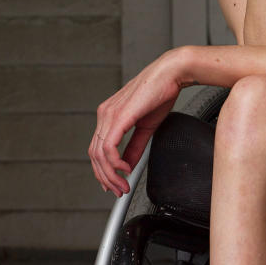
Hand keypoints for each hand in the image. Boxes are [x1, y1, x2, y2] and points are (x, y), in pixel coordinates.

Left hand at [88, 50, 192, 195]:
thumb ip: (135, 147)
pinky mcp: (118, 116)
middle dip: (105, 177)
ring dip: (110, 174)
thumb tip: (127, 164)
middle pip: (94, 155)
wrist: (171, 74)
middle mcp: (105, 114)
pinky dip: (115, 162)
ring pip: (99, 154)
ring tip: (123, 184)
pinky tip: (125, 169)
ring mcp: (109, 114)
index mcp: (109, 115)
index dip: (103, 170)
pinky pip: (109, 146)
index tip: (113, 183)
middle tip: (118, 190)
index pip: (97, 149)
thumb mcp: (146, 127)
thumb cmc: (160, 93)